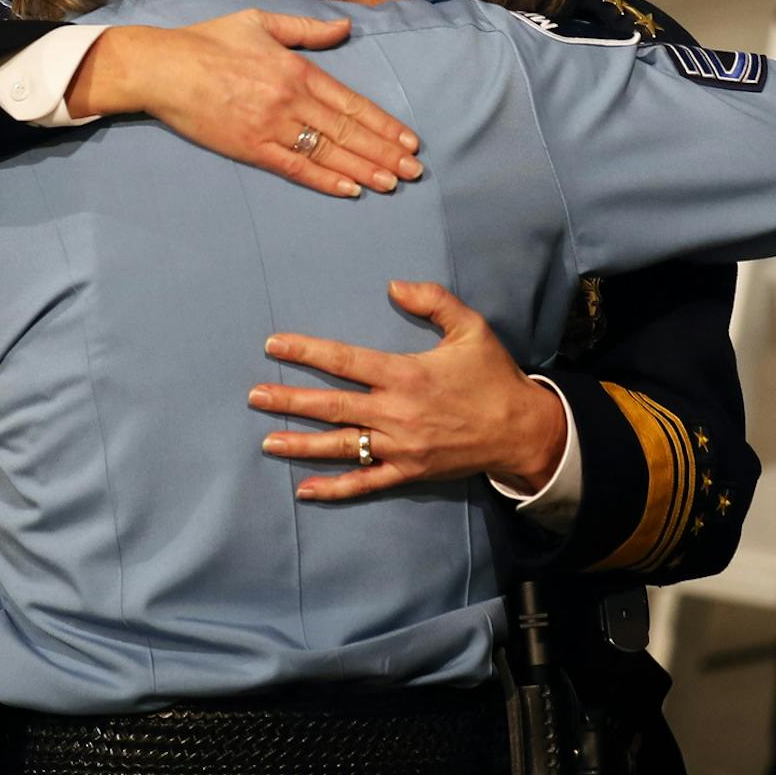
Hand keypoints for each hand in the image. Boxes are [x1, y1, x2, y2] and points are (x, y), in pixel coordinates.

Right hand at [70, 10, 424, 197]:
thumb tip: (344, 28)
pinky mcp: (250, 148)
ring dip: (363, 169)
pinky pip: (294, 167)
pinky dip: (324, 179)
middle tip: (414, 171)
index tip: (408, 140)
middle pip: (348, 132)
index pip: (352, 103)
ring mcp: (271, 127)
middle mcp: (291, 101)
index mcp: (297, 70)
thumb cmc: (210, 41)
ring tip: (392, 183)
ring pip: (327, 153)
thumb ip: (307, 29)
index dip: (383, 124)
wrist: (163, 68)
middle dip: (384, 153)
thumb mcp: (262, 22)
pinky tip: (349, 190)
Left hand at [250, 281, 568, 498]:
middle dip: (288, 400)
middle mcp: (396, 412)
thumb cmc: (494, 376)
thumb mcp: (471, 328)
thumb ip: (432, 300)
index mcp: (406, 374)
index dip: (306, 351)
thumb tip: (393, 285)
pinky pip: (365, 482)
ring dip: (301, 444)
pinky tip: (306, 489)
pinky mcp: (408, 472)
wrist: (522, 430)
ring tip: (267, 440)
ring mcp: (400, 447)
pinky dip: (335, 488)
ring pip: (340, 446)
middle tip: (253, 395)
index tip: (274, 345)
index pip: (344, 360)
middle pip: (331, 406)